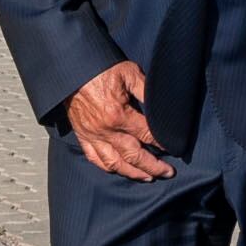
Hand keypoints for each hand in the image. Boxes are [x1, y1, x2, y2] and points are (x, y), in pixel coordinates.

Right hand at [65, 62, 172, 179]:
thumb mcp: (129, 73)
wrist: (71, 70)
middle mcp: (105, 130)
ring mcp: (93, 135)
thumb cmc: (100, 69)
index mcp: (119, 115)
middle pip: (134, 156)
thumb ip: (146, 91)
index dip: (163, 143)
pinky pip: (95, 158)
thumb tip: (163, 106)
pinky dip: (108, 167)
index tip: (173, 148)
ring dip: (133, 173)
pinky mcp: (82, 136)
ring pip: (115, 163)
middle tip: (168, 172)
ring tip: (147, 177)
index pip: (147, 135)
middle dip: (153, 166)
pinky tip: (119, 170)